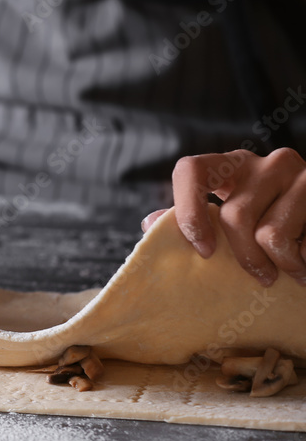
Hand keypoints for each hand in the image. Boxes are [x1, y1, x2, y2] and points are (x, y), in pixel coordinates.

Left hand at [141, 148, 305, 286]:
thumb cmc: (273, 223)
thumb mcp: (233, 215)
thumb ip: (192, 218)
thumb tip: (150, 223)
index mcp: (231, 166)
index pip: (191, 170)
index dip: (189, 211)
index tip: (203, 250)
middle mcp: (265, 162)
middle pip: (235, 215)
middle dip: (246, 258)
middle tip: (261, 278)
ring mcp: (301, 175)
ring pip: (272, 235)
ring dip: (283, 264)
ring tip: (292, 270)